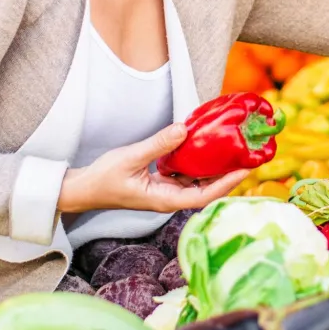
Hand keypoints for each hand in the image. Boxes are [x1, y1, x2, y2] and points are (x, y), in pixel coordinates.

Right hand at [57, 123, 248, 215]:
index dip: (226, 184)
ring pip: (196, 180)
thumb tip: (184, 130)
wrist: (82, 190)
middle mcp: (169, 198)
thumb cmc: (103, 179)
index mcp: (164, 200)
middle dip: (226, 174)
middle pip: (205, 188)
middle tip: (246, 154)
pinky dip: (195, 161)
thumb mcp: (131, 158)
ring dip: (212, 167)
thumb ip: (158, 144)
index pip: (204, 195)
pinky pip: (184, 173)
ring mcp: (165, 191)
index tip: (244, 170)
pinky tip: (202, 146)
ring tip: (231, 149)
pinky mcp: (160, 183)